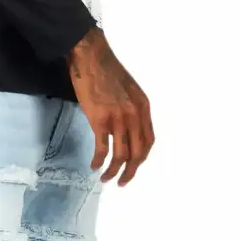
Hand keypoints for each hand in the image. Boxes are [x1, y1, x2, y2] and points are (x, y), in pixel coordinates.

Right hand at [65, 27, 154, 184]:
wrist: (91, 58)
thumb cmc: (106, 70)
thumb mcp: (129, 90)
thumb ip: (131, 109)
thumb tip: (124, 127)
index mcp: (143, 108)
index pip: (149, 141)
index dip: (142, 158)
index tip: (133, 166)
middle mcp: (135, 115)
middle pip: (138, 153)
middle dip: (131, 172)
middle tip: (122, 182)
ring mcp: (118, 118)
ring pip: (121, 155)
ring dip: (114, 171)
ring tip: (106, 179)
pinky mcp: (100, 120)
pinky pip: (103, 148)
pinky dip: (99, 161)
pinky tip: (94, 166)